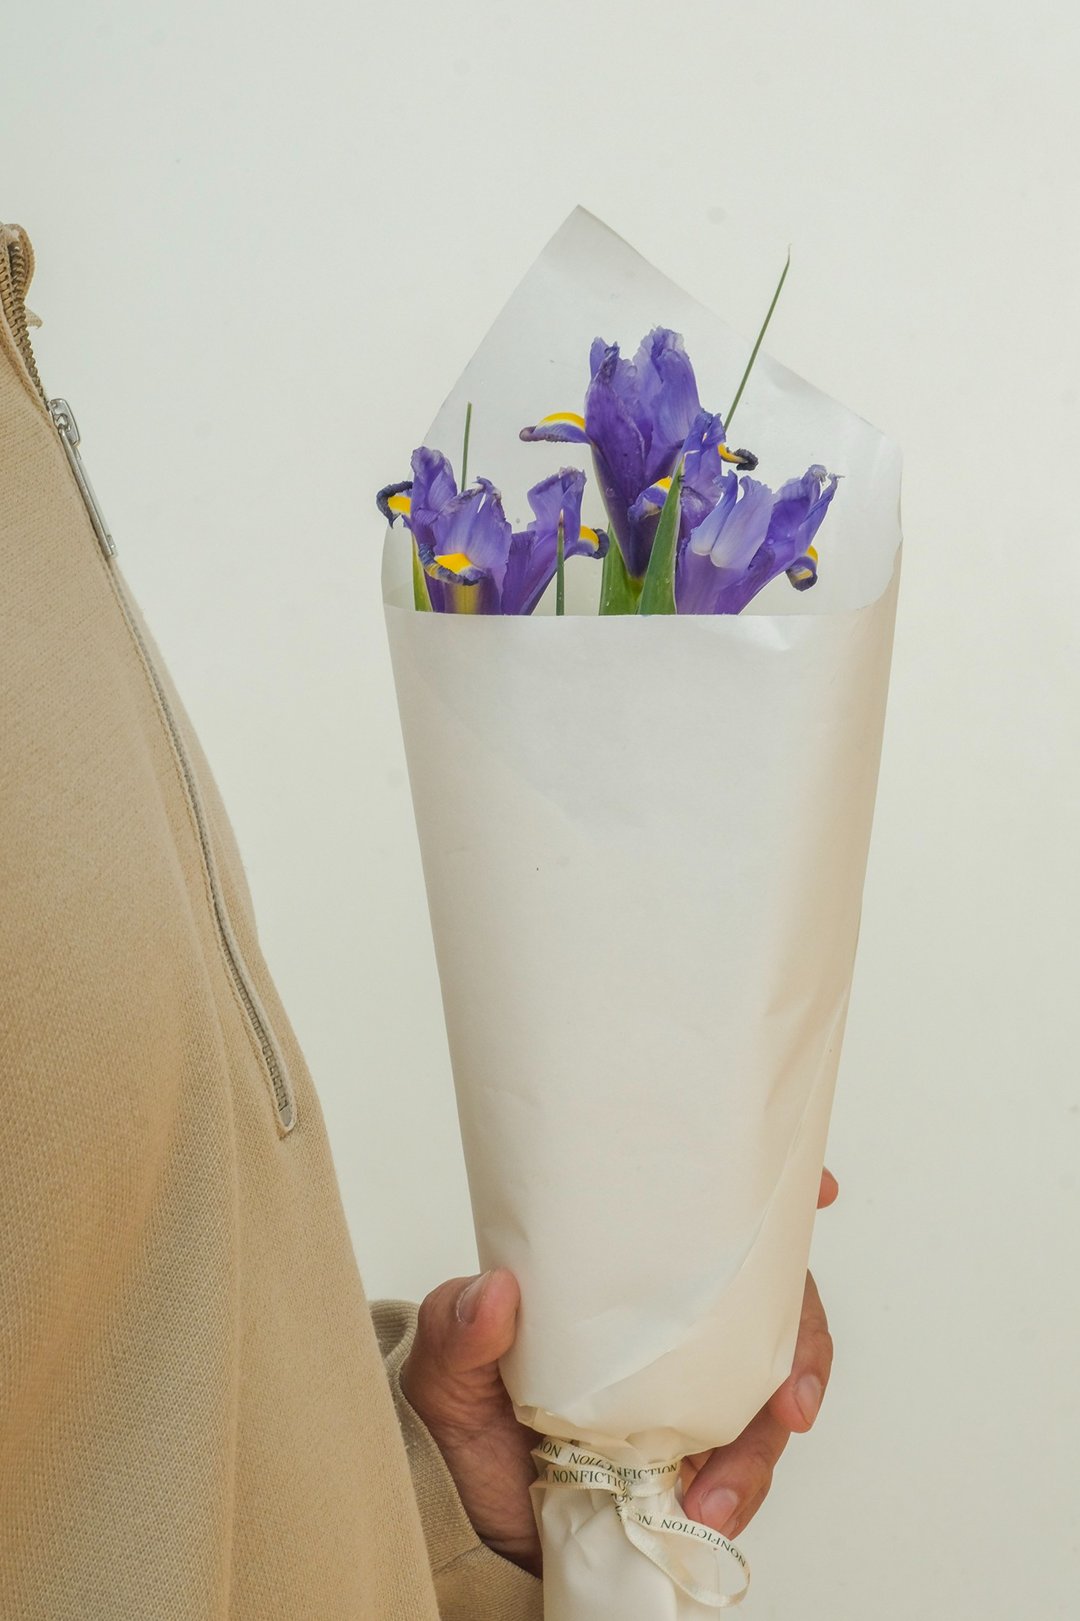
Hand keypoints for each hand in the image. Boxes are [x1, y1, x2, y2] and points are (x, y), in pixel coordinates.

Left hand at [400, 1168, 838, 1574]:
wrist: (463, 1519)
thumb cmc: (462, 1419)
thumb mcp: (446, 1366)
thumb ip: (459, 1329)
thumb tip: (494, 1292)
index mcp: (630, 1284)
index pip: (709, 1228)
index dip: (778, 1205)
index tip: (823, 1186)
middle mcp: (674, 1332)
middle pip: (773, 1315)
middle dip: (803, 1350)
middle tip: (793, 1402)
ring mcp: (690, 1398)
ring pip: (768, 1403)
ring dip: (761, 1450)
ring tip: (718, 1497)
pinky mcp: (691, 1465)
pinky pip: (741, 1473)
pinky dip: (740, 1494)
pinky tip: (711, 1514)